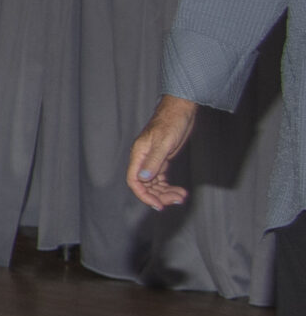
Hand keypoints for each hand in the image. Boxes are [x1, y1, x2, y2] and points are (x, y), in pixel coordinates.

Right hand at [128, 95, 199, 209]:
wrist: (180, 110)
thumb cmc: (171, 122)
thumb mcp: (164, 142)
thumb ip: (153, 161)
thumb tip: (142, 178)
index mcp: (139, 155)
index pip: (134, 181)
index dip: (144, 195)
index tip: (158, 205)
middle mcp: (143, 159)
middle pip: (145, 185)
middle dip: (159, 196)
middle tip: (175, 201)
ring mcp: (152, 160)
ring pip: (154, 184)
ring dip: (166, 193)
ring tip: (181, 197)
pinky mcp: (162, 160)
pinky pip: (161, 179)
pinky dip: (169, 186)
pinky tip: (180, 191)